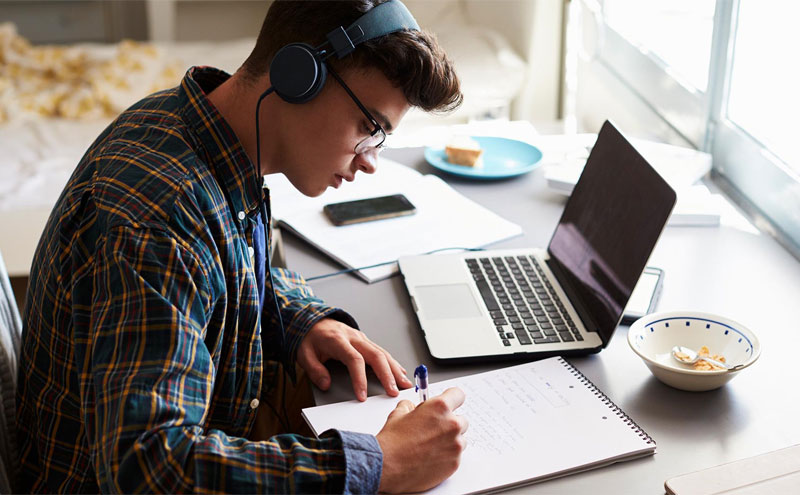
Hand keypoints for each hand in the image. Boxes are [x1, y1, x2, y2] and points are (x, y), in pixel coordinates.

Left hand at [297, 318, 413, 400]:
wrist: (312, 319)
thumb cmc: (310, 337)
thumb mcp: (304, 354)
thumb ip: (314, 370)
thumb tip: (326, 384)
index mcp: (338, 340)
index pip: (354, 360)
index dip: (360, 379)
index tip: (363, 396)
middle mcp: (353, 338)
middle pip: (375, 355)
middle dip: (387, 375)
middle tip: (393, 391)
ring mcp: (361, 338)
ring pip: (382, 352)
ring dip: (395, 369)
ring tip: (404, 384)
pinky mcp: (365, 341)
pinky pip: (381, 351)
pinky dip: (392, 363)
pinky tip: (400, 372)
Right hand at [376, 387, 467, 492]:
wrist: (387, 467)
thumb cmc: (392, 441)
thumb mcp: (398, 414)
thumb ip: (410, 407)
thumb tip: (412, 407)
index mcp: (439, 407)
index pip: (458, 395)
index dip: (452, 399)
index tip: (449, 403)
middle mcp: (451, 425)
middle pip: (461, 420)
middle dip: (449, 423)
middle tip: (434, 430)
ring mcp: (455, 445)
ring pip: (460, 440)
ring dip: (450, 441)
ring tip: (431, 447)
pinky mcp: (455, 463)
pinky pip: (456, 456)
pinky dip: (447, 456)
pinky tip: (431, 458)